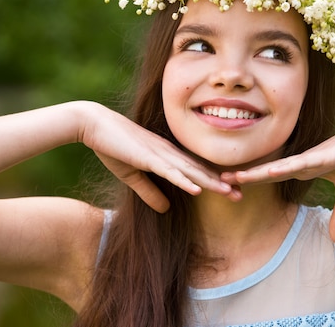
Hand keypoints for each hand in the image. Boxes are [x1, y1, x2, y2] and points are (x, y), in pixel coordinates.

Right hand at [78, 102, 238, 211]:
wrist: (93, 124)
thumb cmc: (112, 147)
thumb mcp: (132, 176)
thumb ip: (149, 191)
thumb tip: (165, 209)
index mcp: (167, 155)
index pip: (195, 170)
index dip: (214, 181)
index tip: (232, 192)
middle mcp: (169, 152)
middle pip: (199, 170)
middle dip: (221, 183)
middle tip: (241, 195)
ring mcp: (160, 154)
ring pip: (190, 171)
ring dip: (210, 182)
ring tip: (229, 193)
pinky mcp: (146, 157)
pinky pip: (169, 171)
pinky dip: (183, 180)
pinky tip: (197, 190)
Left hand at [221, 113, 334, 241]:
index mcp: (305, 167)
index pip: (273, 175)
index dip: (253, 181)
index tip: (231, 188)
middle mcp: (303, 160)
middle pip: (268, 170)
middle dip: (245, 177)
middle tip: (218, 181)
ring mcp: (313, 156)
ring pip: (278, 166)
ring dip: (257, 172)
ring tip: (234, 178)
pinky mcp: (326, 154)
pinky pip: (302, 162)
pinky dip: (286, 167)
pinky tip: (270, 172)